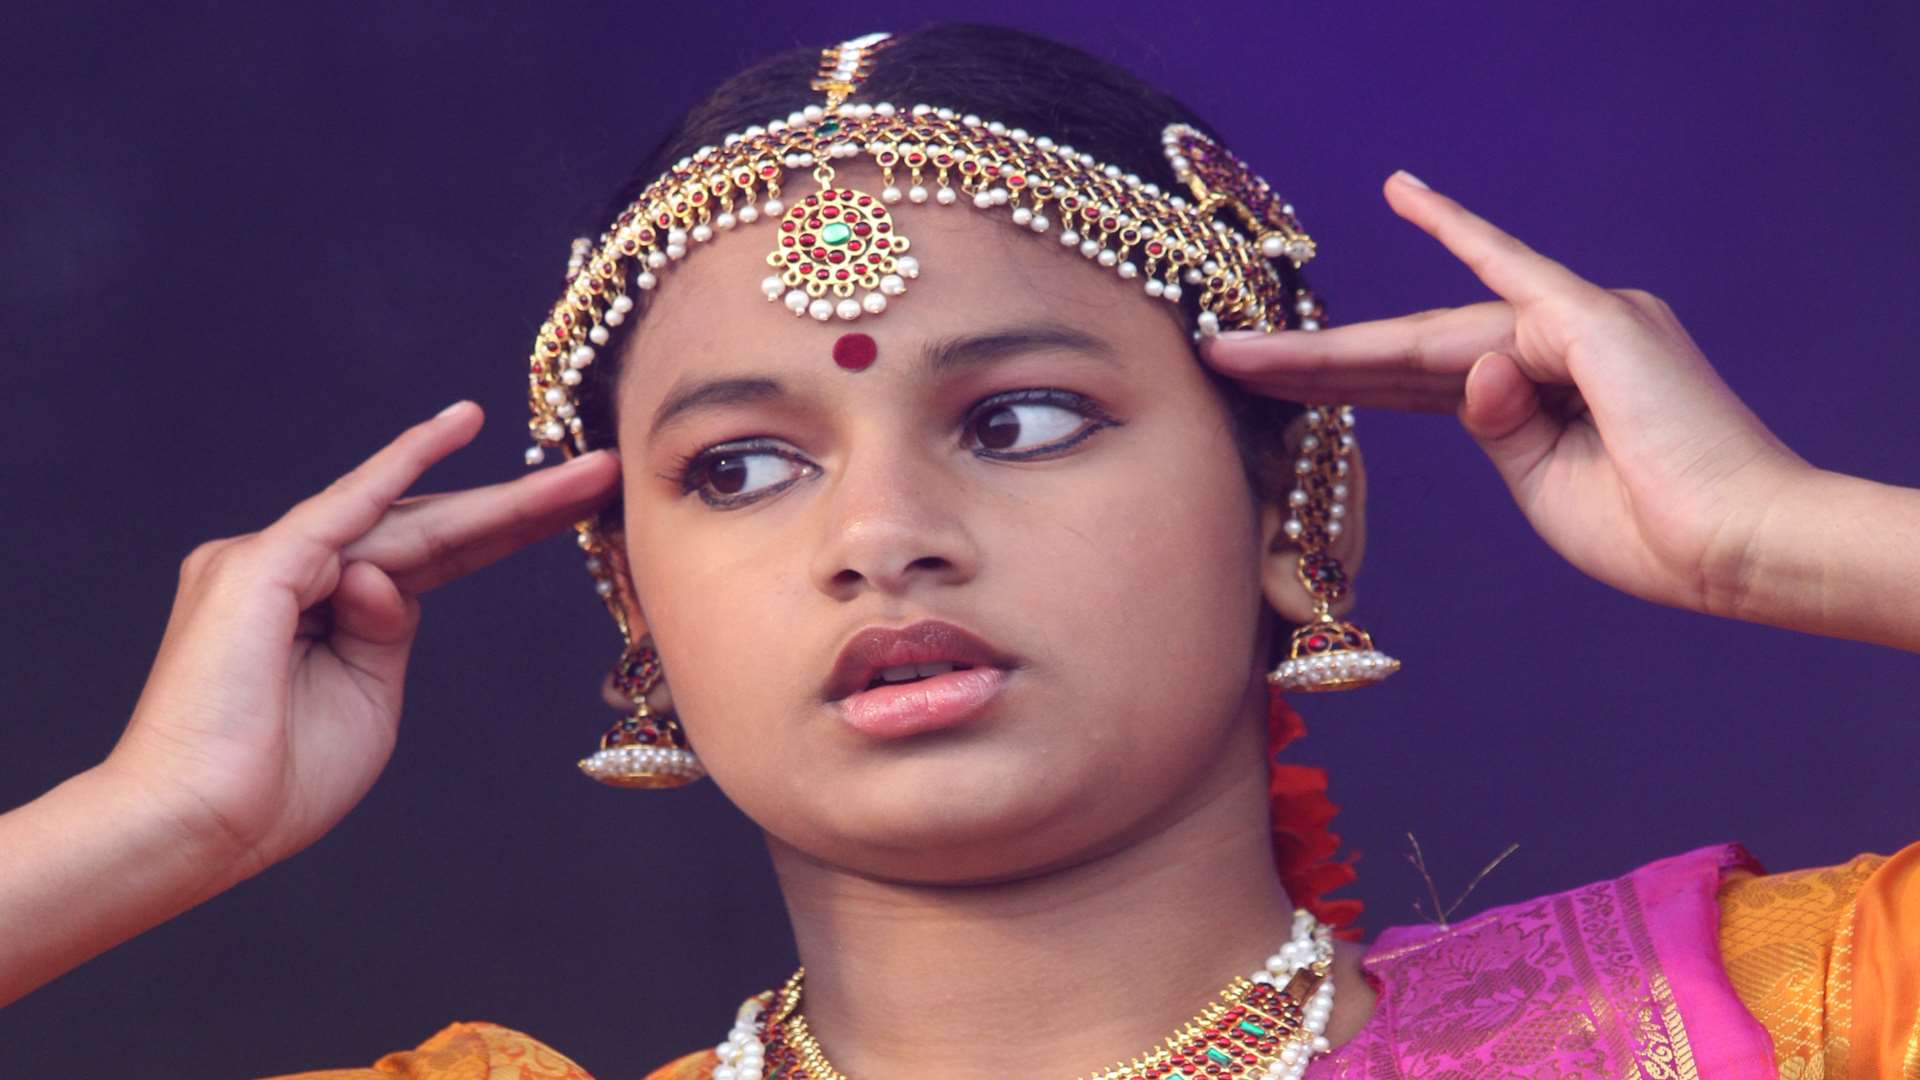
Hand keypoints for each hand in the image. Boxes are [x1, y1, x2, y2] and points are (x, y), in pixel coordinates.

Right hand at [105, 402, 619, 881]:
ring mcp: (273, 561)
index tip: (581, 510)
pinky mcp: (261, 567)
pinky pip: (348, 505)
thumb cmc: (273, 783)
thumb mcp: (366, 700)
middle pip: (431, 529)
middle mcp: (295, 569)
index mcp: (323, 607)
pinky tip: (460, 427)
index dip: (509, 532)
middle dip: (523, 506)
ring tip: (585, 476)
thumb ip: (389, 631)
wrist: (197, 827)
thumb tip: (389, 579)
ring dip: (503, 499)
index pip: (437, 558)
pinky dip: (401, 463)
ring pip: (410, 521)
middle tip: (603, 475)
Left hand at [1202, 171, 1811, 619]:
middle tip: (1223, 358)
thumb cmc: (1652, 533)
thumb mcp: (1544, 488)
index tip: (1263, 383)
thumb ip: (1495, 429)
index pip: (1413, 383)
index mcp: (1538, 395)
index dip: (1337, 382)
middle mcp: (1555, 345)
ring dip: (1332, 351)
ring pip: (1427, 335)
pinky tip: (1405, 193)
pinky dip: (1460, 229)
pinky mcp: (1591, 321)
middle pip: (1406, 353)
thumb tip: (1470, 370)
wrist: (1734, 552)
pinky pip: (1510, 268)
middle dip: (1311, 364)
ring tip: (1243, 354)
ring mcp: (1575, 325)